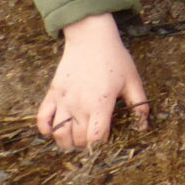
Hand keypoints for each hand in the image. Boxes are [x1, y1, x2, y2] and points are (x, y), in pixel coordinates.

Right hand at [38, 14, 149, 148]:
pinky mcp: (52, 94)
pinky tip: (55, 130)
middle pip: (78, 140)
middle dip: (86, 146)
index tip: (107, 141)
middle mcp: (79, 106)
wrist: (90, 38)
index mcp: (101, 104)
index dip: (101, 145)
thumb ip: (138, 105)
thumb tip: (142, 127)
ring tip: (76, 139)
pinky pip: (42, 119)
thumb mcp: (133, 81)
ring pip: (59, 134)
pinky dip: (46, 129)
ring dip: (67, 142)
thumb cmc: (115, 59)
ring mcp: (63, 101)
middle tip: (94, 140)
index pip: (96, 138)